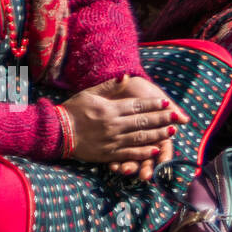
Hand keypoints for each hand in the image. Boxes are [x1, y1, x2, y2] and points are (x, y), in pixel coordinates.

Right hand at [60, 75, 189, 181]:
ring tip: (172, 131)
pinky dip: (143, 152)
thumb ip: (110, 86)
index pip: (138, 106)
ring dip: (158, 134)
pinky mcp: (107, 155)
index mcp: (111, 109)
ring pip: (140, 137)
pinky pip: (129, 154)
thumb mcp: (90, 94)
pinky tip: (156, 149)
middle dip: (162, 118)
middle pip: (143, 121)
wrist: (55, 133)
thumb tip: (126, 76)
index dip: (154, 104)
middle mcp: (114, 125)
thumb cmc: (73, 110)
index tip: (167, 102)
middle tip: (176, 116)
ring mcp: (111, 141)